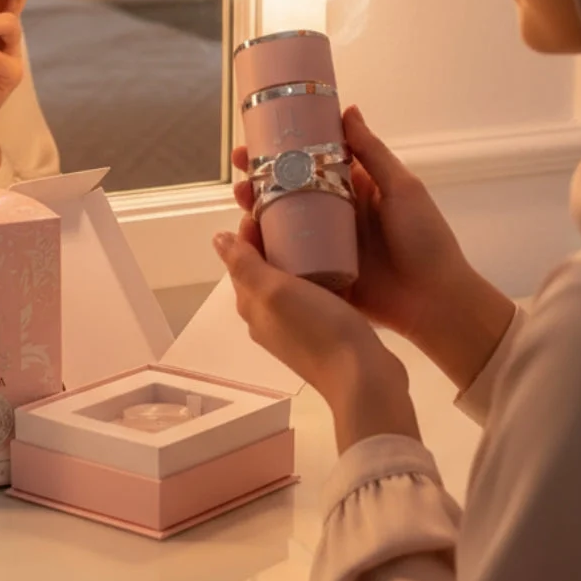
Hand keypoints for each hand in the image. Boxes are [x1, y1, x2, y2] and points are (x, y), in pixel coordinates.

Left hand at [213, 224, 419, 453]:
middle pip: (263, 269)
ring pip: (288, 281)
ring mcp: (294, 327)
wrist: (363, 378)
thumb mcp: (275, 290)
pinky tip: (335, 263)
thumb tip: (217, 239)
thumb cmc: (317, 328)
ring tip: (318, 231)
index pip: (241, 258)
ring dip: (296, 256)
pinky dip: (316, 274)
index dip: (251, 230)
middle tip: (297, 211)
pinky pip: (311, 294)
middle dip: (274, 240)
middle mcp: (267, 317)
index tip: (272, 203)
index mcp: (251, 305)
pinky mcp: (320, 333)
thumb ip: (245, 265)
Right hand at [232, 105, 514, 390]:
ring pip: (282, 224)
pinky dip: (265, 249)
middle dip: (259, 181)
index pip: (309, 163)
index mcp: (353, 189)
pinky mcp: (320, 274)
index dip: (280, 153)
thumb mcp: (402, 188)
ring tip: (241, 206)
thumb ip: (373, 153)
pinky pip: (287, 259)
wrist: (434, 300)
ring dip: (256, 212)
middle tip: (238, 175)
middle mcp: (334, 214)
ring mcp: (324, 245)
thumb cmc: (424, 239)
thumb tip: (347, 109)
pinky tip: (247, 242)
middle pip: (288, 192)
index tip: (253, 144)